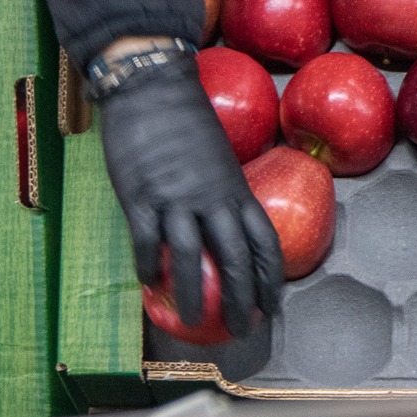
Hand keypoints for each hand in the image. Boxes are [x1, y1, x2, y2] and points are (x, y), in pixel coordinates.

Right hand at [96, 50, 282, 337]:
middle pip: (236, 256)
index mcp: (236, 188)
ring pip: (192, 256)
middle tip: (245, 327)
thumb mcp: (217, 159)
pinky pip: (148, 239)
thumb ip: (222, 192)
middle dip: (243, 297)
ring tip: (195, 322)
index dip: (271, 276)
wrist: (154, 89)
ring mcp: (177, 197)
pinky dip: (150, 265)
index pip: (264, 240)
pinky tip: (149, 285)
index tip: (274, 304)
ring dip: (195, 294)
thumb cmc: (186, 123)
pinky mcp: (142, 194)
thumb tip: (226, 221)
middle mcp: (213, 197)